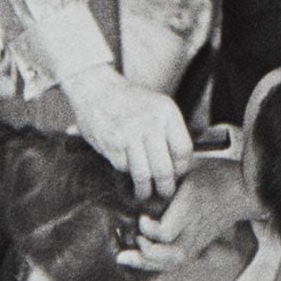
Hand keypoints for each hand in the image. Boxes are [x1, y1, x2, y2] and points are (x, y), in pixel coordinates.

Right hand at [63, 65, 194, 200]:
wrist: (96, 88)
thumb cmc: (128, 101)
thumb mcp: (156, 106)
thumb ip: (168, 131)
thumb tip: (181, 163)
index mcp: (166, 111)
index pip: (184, 150)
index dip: (182, 168)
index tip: (179, 174)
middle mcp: (151, 122)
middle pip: (165, 168)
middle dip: (166, 186)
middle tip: (165, 192)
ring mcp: (130, 133)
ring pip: (144, 174)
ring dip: (145, 189)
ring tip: (145, 193)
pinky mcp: (112, 143)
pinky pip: (123, 168)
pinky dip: (125, 171)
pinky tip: (125, 167)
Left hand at [118, 157, 250, 271]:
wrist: (242, 190)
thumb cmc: (215, 174)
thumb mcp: (190, 167)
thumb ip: (168, 174)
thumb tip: (140, 174)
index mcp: (190, 207)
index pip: (167, 232)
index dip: (150, 230)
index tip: (142, 217)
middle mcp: (194, 229)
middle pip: (170, 256)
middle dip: (146, 254)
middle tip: (134, 240)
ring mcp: (198, 240)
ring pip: (173, 263)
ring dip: (147, 263)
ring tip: (127, 257)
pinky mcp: (199, 245)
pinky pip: (176, 262)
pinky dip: (156, 264)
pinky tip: (140, 259)